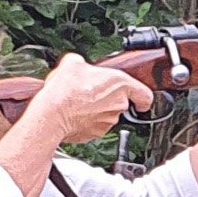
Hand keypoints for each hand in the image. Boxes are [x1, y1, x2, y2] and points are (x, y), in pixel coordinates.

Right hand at [23, 52, 155, 146]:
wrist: (52, 114)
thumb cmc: (65, 90)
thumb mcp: (73, 63)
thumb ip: (83, 63)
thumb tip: (78, 65)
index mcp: (120, 84)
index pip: (145, 94)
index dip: (143, 98)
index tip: (141, 100)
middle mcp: (118, 105)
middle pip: (122, 103)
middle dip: (108, 98)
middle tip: (92, 91)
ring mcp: (108, 121)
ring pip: (107, 114)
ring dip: (97, 109)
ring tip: (79, 101)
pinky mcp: (96, 133)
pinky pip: (95, 126)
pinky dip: (87, 121)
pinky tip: (74, 113)